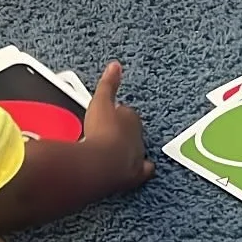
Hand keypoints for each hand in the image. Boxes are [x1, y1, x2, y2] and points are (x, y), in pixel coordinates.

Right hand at [82, 61, 153, 194]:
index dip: (116, 115)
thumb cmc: (101, 133)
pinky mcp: (134, 176)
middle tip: (107, 134)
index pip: (127, 113)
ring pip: (136, 151)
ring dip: (127, 150)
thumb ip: (108, 84)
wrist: (101, 164)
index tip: (106, 118)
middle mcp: (138, 138)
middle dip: (122, 133)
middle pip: (132, 132)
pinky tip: (132, 172)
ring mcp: (137, 157)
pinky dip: (139, 171)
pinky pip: (141, 172)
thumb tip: (115, 65)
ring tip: (113, 152)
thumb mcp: (100, 101)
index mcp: (131, 118)